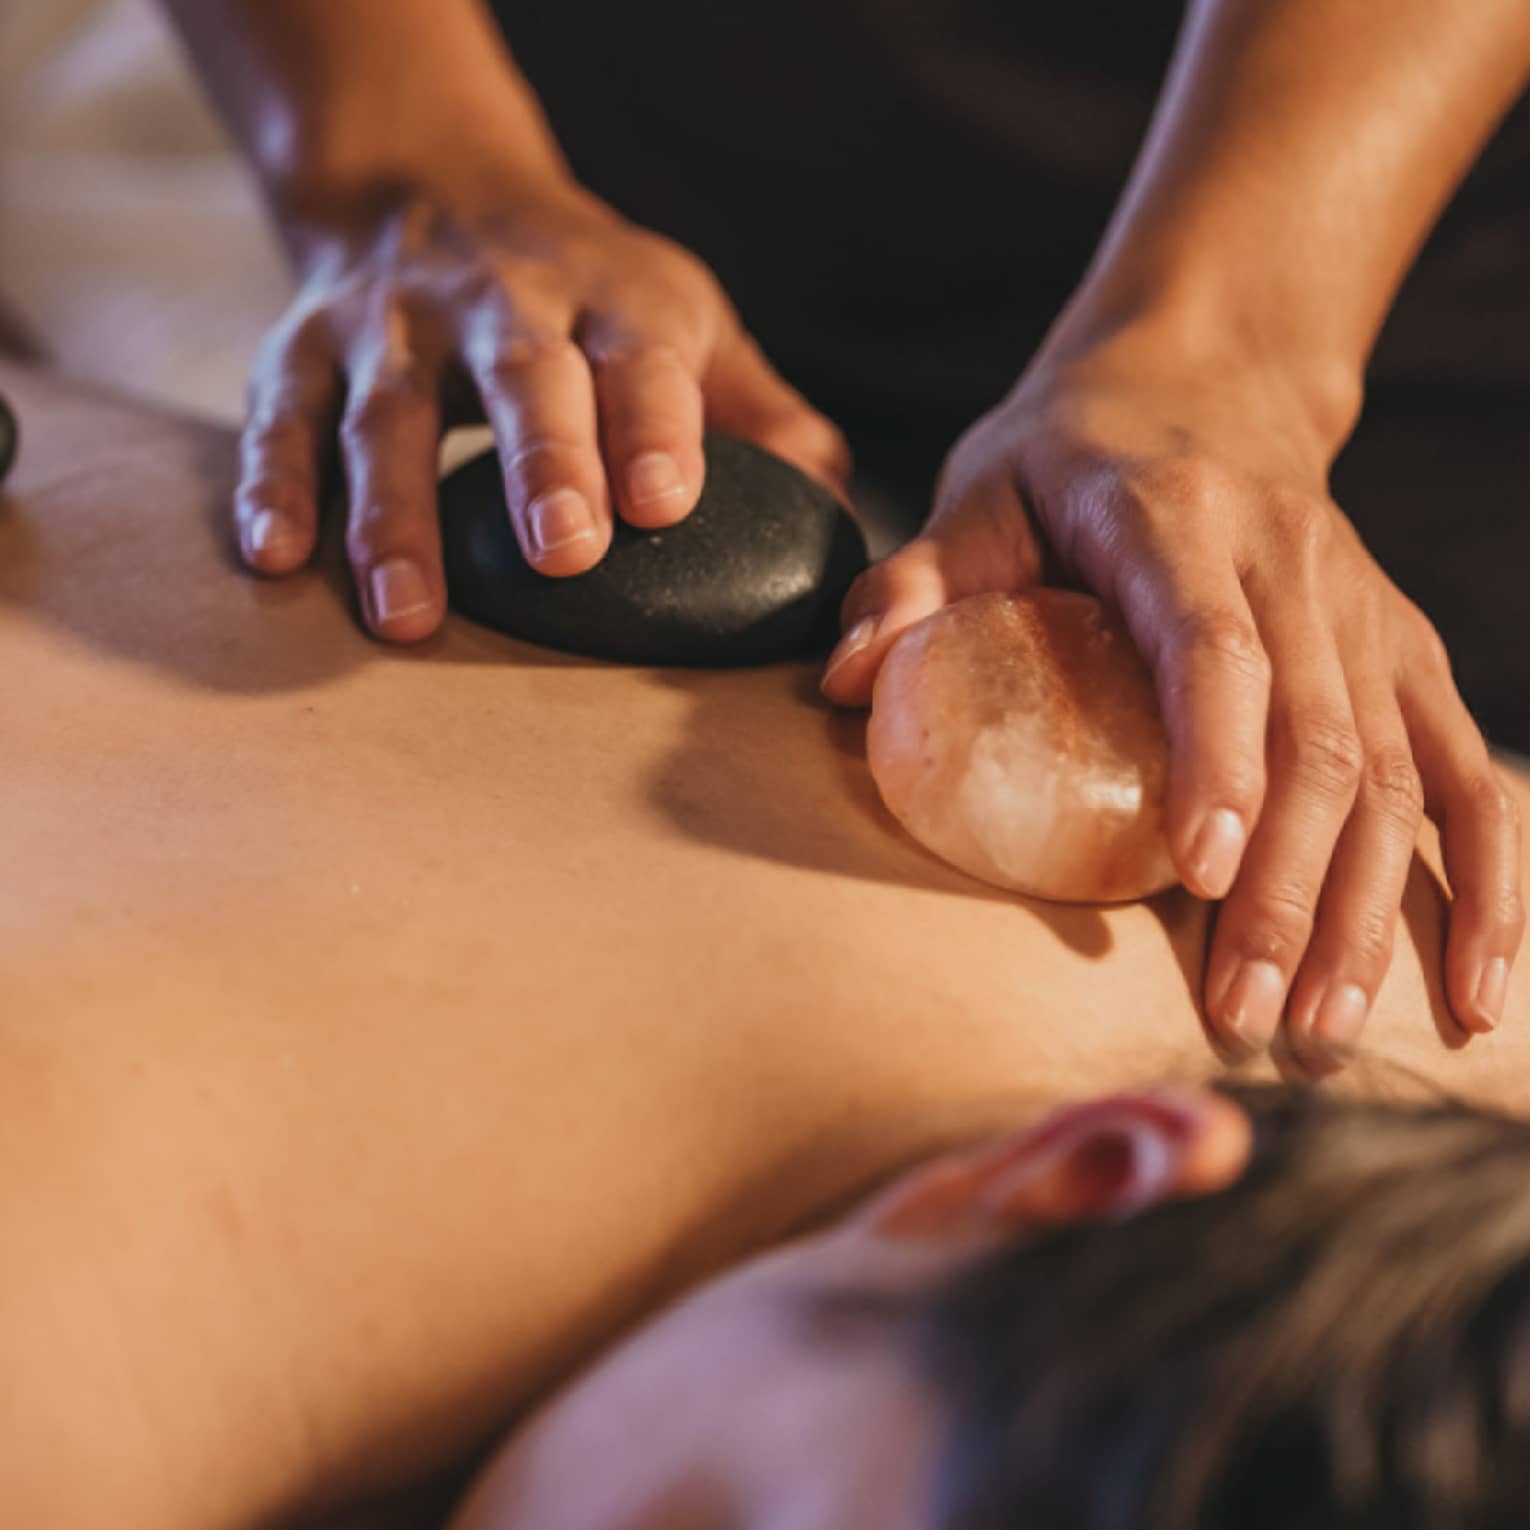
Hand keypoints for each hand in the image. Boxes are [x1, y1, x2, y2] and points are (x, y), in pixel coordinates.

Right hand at [235, 175, 847, 639]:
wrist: (433, 184)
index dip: (655, 424)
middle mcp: (501, 303)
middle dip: (543, 460)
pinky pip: (282, 414)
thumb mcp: (682, 320)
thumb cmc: (586, 291)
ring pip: (389, 410)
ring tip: (408, 614)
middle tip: (563, 554)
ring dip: (396, 512)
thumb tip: (833, 503)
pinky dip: (276, 482)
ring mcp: (394, 323)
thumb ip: (758, 411)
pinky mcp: (305, 347)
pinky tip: (276, 557)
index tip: (665, 502)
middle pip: (522, 375)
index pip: (640, 357)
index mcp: (611, 300)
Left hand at [822, 325, 1522, 1063]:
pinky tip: (1466, 993)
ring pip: (1396, 776)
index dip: (1218, 757)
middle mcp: (1295, 566)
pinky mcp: (1405, 651)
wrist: (1211, 379)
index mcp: (1178, 524)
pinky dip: (1479, 885)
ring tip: (1319, 1029)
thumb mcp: (979, 486)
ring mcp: (1365, 614)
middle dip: (1288, 889)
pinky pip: (1466, 775)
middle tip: (1244, 1015)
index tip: (1201, 871)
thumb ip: (915, 577)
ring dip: (1367, 911)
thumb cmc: (1072, 452)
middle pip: (1317, 739)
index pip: (1216, 647)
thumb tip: (843, 679)